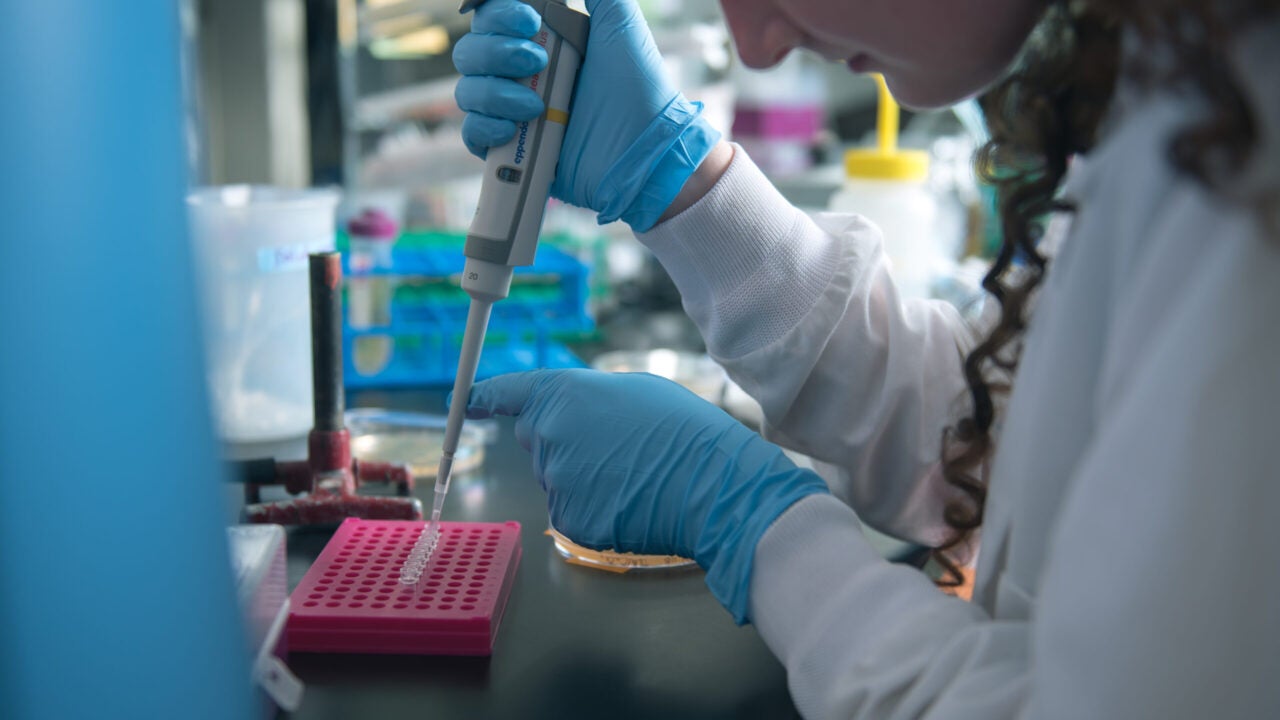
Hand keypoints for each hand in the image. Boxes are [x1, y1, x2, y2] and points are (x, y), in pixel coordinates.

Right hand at [452, 0, 720, 230]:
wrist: (644, 148)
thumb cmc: (637, 86)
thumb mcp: (619, 23)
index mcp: (539, 40)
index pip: (489, 18)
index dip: (497, 14)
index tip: (529, 20)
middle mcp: (519, 74)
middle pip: (471, 51)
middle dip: (497, 52)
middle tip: (538, 62)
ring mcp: (512, 112)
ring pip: (467, 92)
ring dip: (496, 93)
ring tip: (538, 107)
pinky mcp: (511, 150)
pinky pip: (472, 134)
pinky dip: (485, 128)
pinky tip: (513, 128)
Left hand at [463, 369, 828, 622]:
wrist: (712, 484)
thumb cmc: (683, 430)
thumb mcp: (636, 389)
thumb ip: (587, 397)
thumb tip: (573, 411)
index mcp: (562, 393)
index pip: (508, 392)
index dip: (484, 397)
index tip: (464, 401)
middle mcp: (548, 434)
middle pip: (537, 439)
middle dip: (563, 441)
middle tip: (616, 446)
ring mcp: (555, 480)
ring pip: (556, 478)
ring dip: (584, 477)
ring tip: (634, 473)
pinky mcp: (569, 518)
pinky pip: (572, 510)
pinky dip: (595, 507)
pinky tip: (630, 500)